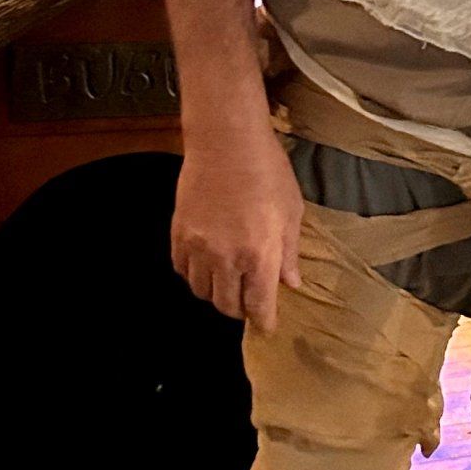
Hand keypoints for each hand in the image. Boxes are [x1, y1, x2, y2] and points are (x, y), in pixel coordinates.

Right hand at [172, 127, 304, 331]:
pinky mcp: (179, 234)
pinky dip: (194, 275)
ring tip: (228, 284)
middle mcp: (226, 258)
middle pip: (226, 305)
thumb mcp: (291, 212)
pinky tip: (206, 267)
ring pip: (201, 291)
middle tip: (248, 304)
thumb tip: (291, 282)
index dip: (263, 321)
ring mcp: (198, 248)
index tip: (267, 326)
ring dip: (216, 294)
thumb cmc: (268, 173)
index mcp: (260, 255)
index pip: (259, 306)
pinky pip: (181, 270)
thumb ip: (289, 252)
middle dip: (239, 310)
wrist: (227, 143)